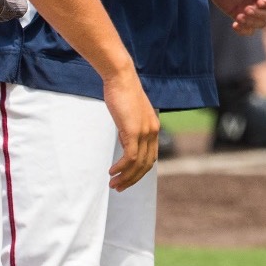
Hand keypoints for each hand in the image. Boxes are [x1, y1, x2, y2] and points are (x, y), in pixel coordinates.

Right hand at [101, 71, 159, 190]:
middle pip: (146, 165)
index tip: (127, 179)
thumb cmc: (122, 92)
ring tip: (113, 184)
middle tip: (118, 188)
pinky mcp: (134, 131)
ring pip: (138, 164)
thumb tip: (126, 138)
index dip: (139, 172)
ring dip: (125, 177)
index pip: (150, 158)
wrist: (121, 77)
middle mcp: (153, 132)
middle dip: (132, 180)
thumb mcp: (130, 114)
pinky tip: (111, 172)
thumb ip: (131, 127)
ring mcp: (145, 132)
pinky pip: (130, 157)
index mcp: (154, 129)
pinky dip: (121, 168)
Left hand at [205, 0, 265, 35]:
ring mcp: (252, 6)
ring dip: (252, 22)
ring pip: (261, 22)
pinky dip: (244, 30)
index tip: (259, 2)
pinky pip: (248, 28)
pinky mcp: (240, 14)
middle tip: (246, 10)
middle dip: (261, 14)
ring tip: (239, 17)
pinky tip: (235, 25)